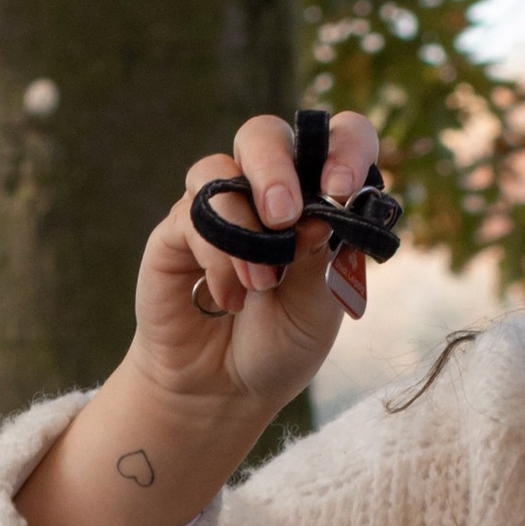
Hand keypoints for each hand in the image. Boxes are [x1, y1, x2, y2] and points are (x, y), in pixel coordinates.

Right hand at [133, 106, 383, 423]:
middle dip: (276, 167)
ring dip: (245, 230)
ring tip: (261, 285)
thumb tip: (320, 211)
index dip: (346, 149)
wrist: (222, 390)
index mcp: (318, 199)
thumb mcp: (320, 308)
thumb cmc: (279, 343)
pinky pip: (192, 215)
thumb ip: (324, 257)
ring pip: (220, 168)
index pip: (339, 140)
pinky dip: (217, 258)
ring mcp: (219, 206)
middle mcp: (267, 191)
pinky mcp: (178, 230)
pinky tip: (228, 298)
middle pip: (265, 134)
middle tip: (285, 217)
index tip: (341, 189)